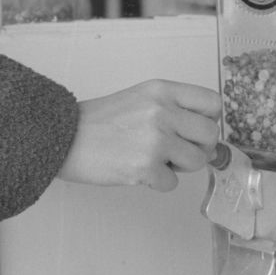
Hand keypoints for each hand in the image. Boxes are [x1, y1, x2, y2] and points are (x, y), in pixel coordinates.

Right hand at [58, 79, 222, 191]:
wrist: (62, 137)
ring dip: (180, 167)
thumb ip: (174, 109)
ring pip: (197, 162)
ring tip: (154, 160)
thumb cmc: (99, 121)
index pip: (213, 103)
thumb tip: (207, 136)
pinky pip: (172, 183)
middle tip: (178, 151)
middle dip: (199, 148)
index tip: (196, 129)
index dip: (210, 120)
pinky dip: (157, 182)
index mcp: (163, 91)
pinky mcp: (145, 167)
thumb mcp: (141, 98)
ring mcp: (155, 140)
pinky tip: (137, 170)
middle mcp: (162, 112)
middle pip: (210, 135)